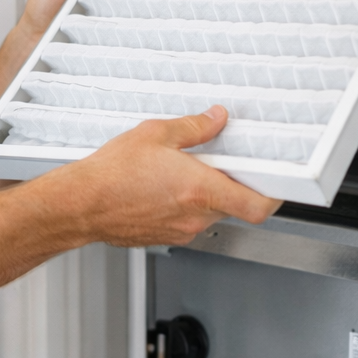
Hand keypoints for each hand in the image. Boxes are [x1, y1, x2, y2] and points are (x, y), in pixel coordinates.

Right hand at [39, 106, 281, 247]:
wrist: (80, 205)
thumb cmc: (111, 174)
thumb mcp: (156, 134)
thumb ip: (194, 127)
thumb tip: (216, 119)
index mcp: (200, 190)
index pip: (258, 206)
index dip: (275, 196)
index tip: (278, 184)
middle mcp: (195, 216)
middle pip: (234, 206)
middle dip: (230, 185)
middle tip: (218, 163)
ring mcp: (180, 231)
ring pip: (209, 214)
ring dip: (205, 195)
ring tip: (181, 173)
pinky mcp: (164, 237)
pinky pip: (187, 221)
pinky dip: (184, 205)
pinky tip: (162, 188)